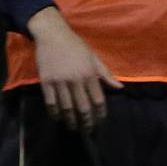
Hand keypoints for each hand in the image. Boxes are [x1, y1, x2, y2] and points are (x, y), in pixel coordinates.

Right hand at [29, 7, 119, 129]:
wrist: (52, 34)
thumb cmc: (76, 45)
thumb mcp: (94, 57)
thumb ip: (106, 74)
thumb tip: (120, 88)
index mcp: (90, 74)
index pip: (98, 100)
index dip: (100, 114)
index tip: (100, 122)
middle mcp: (76, 80)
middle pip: (83, 107)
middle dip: (86, 122)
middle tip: (88, 131)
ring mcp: (60, 82)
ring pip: (67, 108)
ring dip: (71, 121)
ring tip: (73, 128)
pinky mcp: (46, 82)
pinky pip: (51, 103)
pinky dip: (55, 113)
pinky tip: (58, 119)